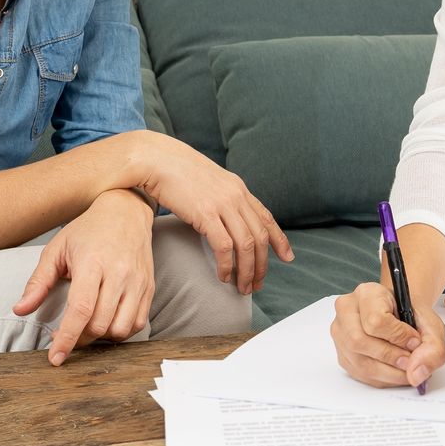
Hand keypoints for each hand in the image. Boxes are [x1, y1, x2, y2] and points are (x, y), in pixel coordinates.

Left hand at [13, 189, 155, 363]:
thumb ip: (38, 282)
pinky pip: (138, 323)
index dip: (67, 338)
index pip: (80, 310)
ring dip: (102, 337)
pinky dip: (121, 332)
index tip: (55, 357)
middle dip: (80, 338)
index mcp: (93, 263)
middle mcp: (119, 273)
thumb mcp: (56, 250)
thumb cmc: (87, 231)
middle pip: (100, 323)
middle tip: (67, 335)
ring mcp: (138, 281)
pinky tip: (107, 322)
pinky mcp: (149, 287)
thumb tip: (20, 310)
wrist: (125, 212)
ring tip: (88, 327)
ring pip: (121, 328)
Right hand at [130, 133, 293, 294]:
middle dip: (262, 264)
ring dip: (247, 270)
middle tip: (258, 284)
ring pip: (246, 244)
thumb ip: (221, 197)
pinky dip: (227, 265)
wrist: (156, 158)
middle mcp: (236, 195)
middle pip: (260, 236)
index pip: (266, 217)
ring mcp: (222, 204)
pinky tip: (223, 276)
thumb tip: (225, 217)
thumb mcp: (208, 181)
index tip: (288, 257)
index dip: (280, 239)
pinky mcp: (205, 213)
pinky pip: (224, 246)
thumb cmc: (175, 171)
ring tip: (242, 287)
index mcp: (238, 188)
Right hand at [331, 280, 444, 388]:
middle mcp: (347, 311)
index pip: (375, 320)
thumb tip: (417, 374)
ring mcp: (340, 334)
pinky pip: (360, 375)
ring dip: (389, 373)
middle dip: (391, 358)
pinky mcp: (342, 354)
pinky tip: (396, 372)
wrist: (400, 316)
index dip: (398, 336)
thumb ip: (433, 346)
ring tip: (407, 369)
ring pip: (359, 362)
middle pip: (360, 342)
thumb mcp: (431, 323)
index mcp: (367, 293)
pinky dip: (383, 379)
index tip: (415, 341)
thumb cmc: (410, 315)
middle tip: (411, 361)